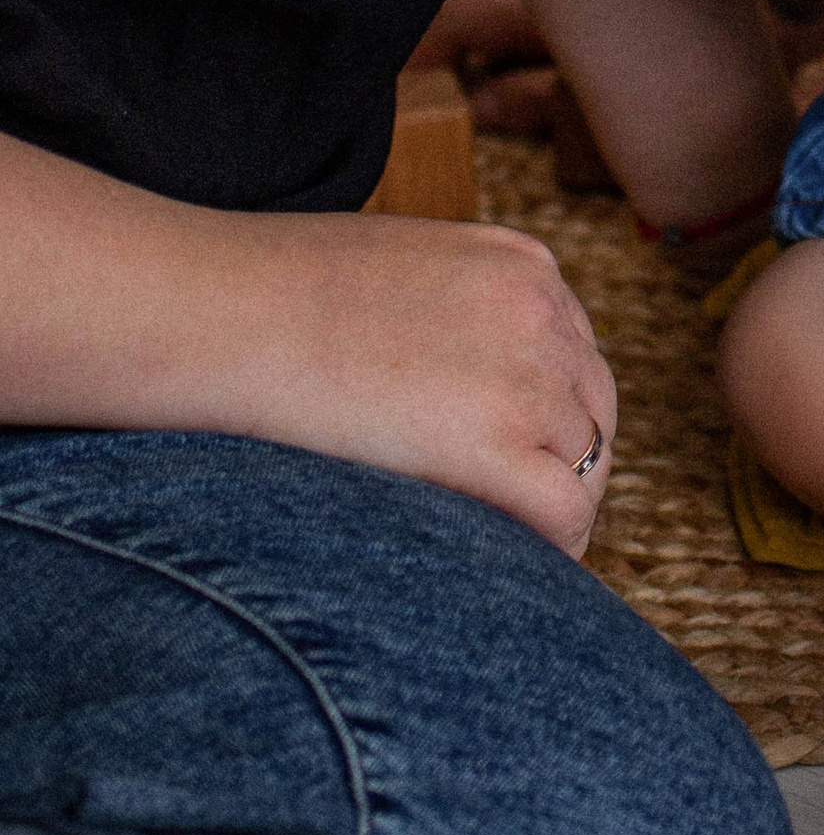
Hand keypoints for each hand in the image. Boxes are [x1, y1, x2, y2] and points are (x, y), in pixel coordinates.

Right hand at [247, 212, 618, 553]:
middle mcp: (542, 310)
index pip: (573, 354)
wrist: (219, 312)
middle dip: (561, 464)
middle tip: (516, 520)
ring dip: (555, 509)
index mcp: (521, 264)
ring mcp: (526, 372)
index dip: (548, 417)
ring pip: (587, 463)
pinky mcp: (495, 440)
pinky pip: (565, 512)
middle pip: (592, 409)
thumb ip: (451, 317)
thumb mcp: (397, 275)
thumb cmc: (273, 297)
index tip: (518, 462)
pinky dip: (555, 548)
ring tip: (505, 551)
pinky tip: (510, 571)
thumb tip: (459, 393)